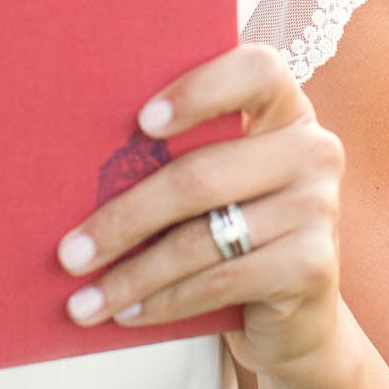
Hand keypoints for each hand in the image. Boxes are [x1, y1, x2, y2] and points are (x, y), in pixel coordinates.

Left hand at [54, 43, 347, 378]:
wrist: (295, 317)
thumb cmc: (233, 230)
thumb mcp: (216, 183)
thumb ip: (179, 156)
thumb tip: (77, 163)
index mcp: (285, 109)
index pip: (255, 71)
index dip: (200, 90)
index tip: (142, 122)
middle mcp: (312, 149)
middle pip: (202, 173)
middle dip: (124, 218)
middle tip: (69, 253)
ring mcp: (319, 207)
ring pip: (202, 238)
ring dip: (133, 275)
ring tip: (84, 300)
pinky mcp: (314, 265)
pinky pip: (220, 281)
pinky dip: (166, 301)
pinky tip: (129, 314)